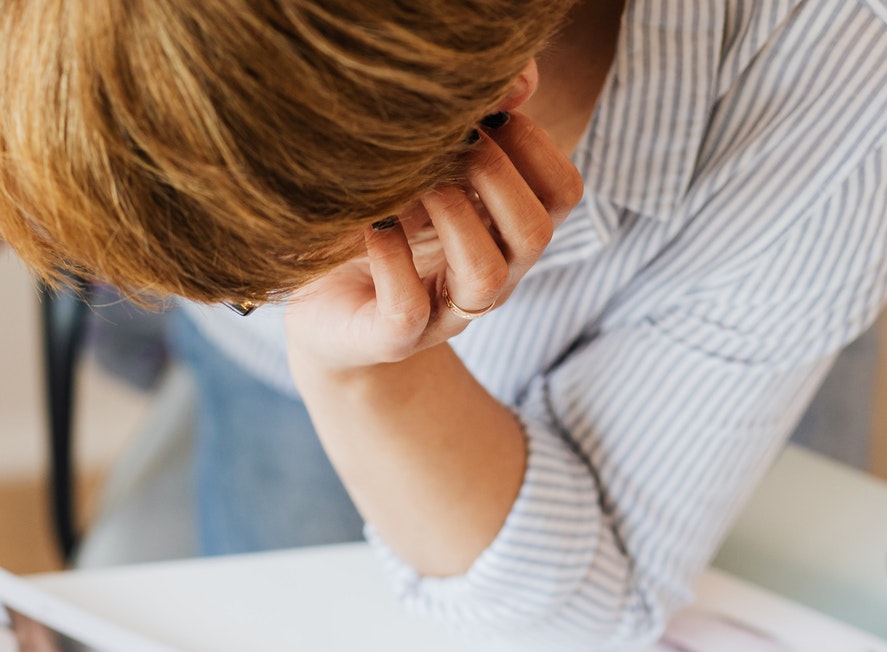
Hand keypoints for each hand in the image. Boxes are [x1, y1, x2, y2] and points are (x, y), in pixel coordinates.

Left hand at [283, 112, 581, 375]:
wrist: (324, 309)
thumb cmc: (381, 225)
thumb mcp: (427, 170)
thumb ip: (476, 125)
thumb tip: (519, 77)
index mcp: (505, 233)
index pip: (562, 192)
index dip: (534, 144)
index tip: (483, 116)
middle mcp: (489, 278)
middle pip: (537, 231)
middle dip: (493, 175)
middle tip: (446, 147)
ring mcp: (444, 313)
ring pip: (486, 276)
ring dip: (451, 216)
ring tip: (410, 188)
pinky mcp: (393, 338)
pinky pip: (409, 308)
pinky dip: (390, 259)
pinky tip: (373, 226)